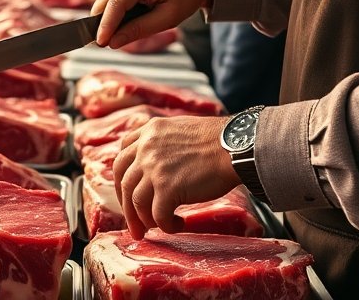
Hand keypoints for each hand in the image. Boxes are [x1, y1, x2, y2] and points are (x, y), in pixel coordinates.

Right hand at [91, 0, 213, 48]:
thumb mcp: (167, 18)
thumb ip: (139, 30)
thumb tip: (113, 42)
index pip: (115, 6)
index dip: (105, 26)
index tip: (100, 44)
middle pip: (104, 5)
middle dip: (105, 26)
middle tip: (112, 45)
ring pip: (103, 4)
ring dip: (110, 20)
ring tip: (130, 29)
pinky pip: (109, 1)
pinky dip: (114, 14)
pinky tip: (129, 20)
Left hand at [114, 115, 235, 238]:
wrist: (236, 146)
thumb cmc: (217, 141)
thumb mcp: (180, 129)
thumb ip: (163, 142)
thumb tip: (157, 167)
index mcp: (149, 132)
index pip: (122, 158)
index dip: (122, 180)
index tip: (128, 195)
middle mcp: (146, 148)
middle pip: (124, 183)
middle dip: (127, 208)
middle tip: (134, 225)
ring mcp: (154, 168)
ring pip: (136, 202)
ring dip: (143, 220)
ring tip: (155, 228)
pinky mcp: (167, 188)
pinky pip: (158, 215)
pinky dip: (166, 225)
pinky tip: (178, 224)